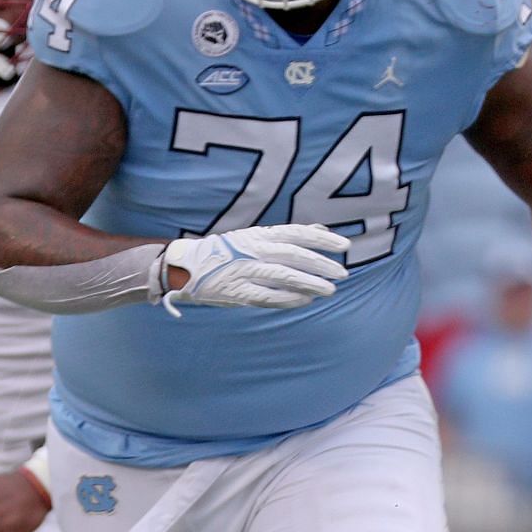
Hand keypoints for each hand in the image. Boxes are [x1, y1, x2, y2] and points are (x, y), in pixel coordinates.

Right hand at [163, 225, 349, 313]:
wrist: (187, 267)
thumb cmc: (227, 251)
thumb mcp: (256, 236)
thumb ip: (288, 235)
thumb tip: (321, 231)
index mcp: (259, 235)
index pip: (297, 234)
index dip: (322, 240)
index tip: (344, 246)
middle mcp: (254, 251)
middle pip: (294, 255)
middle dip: (321, 264)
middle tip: (342, 273)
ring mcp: (245, 271)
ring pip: (284, 276)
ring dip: (309, 283)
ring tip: (329, 290)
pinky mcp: (238, 292)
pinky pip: (268, 296)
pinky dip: (289, 299)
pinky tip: (306, 300)